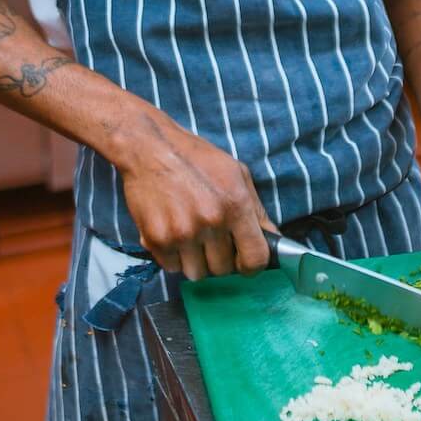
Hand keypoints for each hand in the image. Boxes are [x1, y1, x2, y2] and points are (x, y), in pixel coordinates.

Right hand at [116, 112, 272, 280]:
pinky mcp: (156, 239)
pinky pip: (171, 267)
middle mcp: (210, 221)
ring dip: (195, 260)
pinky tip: (172, 233)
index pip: (255, 259)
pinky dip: (172, 256)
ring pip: (197, 273)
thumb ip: (257, 210)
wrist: (148, 147)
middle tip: (210, 239)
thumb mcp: (236, 173)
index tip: (244, 261)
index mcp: (235, 205)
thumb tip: (272, 238)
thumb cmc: (195, 158)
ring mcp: (182, 232)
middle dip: (219, 259)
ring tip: (190, 235)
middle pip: (223, 270)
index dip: (251, 265)